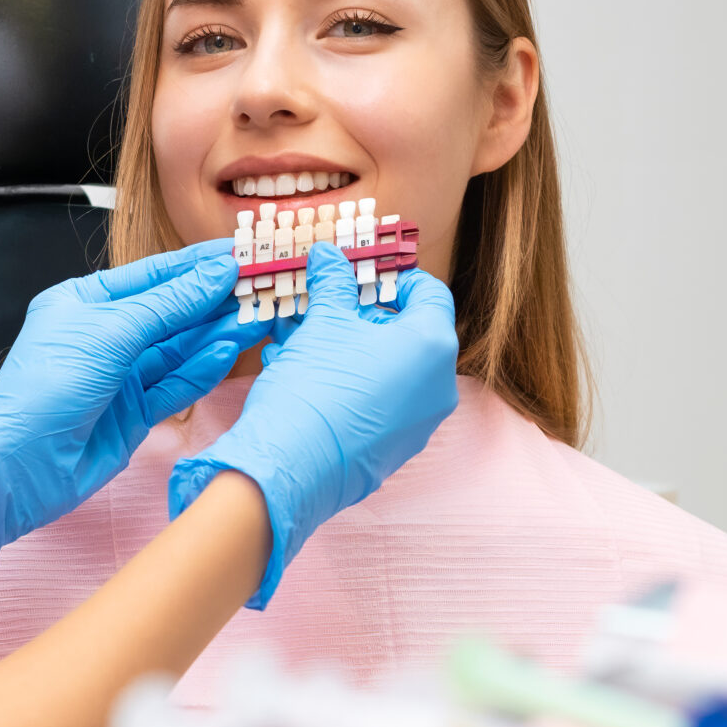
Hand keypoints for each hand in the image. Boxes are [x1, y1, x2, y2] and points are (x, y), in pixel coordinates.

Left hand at [0, 241, 264, 582]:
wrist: (19, 466)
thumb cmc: (44, 389)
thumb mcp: (110, 333)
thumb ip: (168, 304)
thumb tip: (215, 273)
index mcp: (86, 302)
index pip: (153, 276)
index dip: (197, 266)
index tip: (239, 253)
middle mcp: (105, 335)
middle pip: (171, 311)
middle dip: (214, 300)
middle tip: (262, 285)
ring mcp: (120, 375)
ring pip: (179, 349)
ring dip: (216, 333)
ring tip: (258, 315)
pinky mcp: (134, 412)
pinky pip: (176, 383)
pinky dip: (202, 368)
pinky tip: (228, 350)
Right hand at [167, 241, 458, 606]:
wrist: (289, 470)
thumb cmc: (314, 390)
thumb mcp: (321, 323)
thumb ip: (332, 284)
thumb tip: (330, 256)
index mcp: (432, 346)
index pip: (429, 293)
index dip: (393, 276)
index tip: (358, 274)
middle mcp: (437, 387)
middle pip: (403, 332)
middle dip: (356, 315)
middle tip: (318, 305)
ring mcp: (418, 424)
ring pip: (384, 369)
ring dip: (343, 347)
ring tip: (295, 338)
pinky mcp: (392, 450)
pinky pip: (375, 402)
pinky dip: (345, 382)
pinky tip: (298, 373)